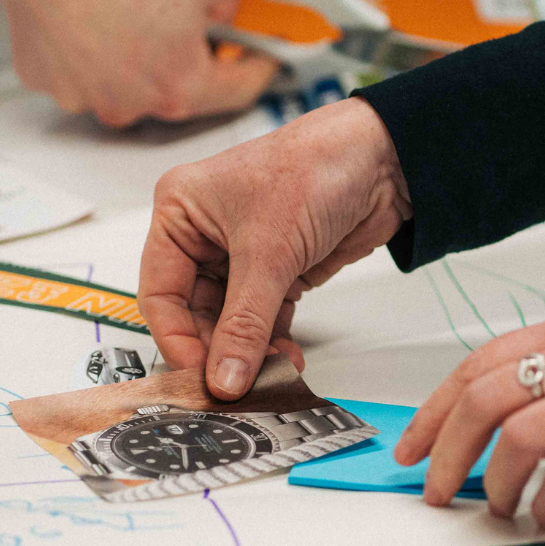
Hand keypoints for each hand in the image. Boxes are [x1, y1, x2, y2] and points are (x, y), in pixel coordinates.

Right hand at [0, 0, 322, 125]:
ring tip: (144, 10)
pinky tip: (98, 12)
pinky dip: (92, 49)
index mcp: (178, 87)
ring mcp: (78, 93)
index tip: (261, 49)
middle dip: (195, 54)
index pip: (237, 90)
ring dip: (141, 56)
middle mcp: (125, 103)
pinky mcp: (39, 75)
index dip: (256, 63)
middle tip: (198, 18)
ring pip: (125, 81)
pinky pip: (77, 70)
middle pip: (179, 86)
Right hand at [139, 98, 410, 397]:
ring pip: (230, 320)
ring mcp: (243, 253)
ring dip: (247, 352)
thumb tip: (223, 378)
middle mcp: (204, 233)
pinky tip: (284, 361)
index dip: (177, 338)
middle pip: (194, 312)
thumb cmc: (315, 168)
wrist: (384, 158)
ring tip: (266, 378)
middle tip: (233, 387)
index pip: (161, 292)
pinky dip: (272, 342)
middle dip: (216, 350)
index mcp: (179, 211)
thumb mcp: (269, 251)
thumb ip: (244, 323)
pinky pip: (263, 318)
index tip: (198, 376)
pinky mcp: (279, 269)